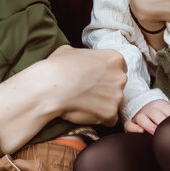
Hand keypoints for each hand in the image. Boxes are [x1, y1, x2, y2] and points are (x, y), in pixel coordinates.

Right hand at [0, 46, 124, 152]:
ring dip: (104, 105)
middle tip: (89, 93)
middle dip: (106, 91)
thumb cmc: (57, 67)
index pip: (118, 69)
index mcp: (114, 58)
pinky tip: (86, 113)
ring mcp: (117, 96)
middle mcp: (120, 76)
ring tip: (86, 104)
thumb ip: (84, 55)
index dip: (106, 76)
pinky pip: (110, 119)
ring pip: (116, 103)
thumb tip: (80, 59)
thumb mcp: (70, 51)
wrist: (49, 86)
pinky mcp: (110, 113)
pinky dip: (101, 119)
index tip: (95, 81)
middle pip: (118, 86)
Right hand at [124, 99, 169, 133]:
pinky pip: (129, 124)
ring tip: (154, 133)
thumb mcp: (169, 112)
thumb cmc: (161, 115)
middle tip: (165, 132)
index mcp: (160, 105)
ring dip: (148, 125)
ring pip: (141, 118)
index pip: (166, 110)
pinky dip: (133, 128)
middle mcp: (148, 109)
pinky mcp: (131, 122)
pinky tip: (140, 132)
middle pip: (154, 113)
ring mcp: (139, 115)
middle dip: (160, 123)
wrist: (145, 109)